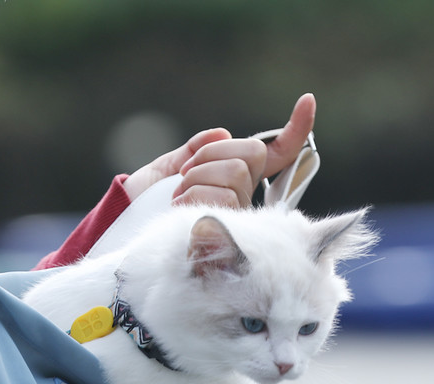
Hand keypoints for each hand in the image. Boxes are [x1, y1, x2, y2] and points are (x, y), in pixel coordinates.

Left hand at [122, 93, 316, 208]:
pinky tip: (179, 210)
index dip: (294, 129)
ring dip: (197, 179)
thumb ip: (197, 149)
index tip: (308, 101)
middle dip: (209, 158)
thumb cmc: (146, 198)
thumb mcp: (171, 166)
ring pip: (235, 175)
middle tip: (184, 176)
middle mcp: (243, 198)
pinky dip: (192, 196)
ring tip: (179, 196)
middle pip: (249, 157)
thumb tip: (222, 135)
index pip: (273, 153)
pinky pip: (220, 198)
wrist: (125, 220)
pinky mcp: (226, 232)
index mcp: (235, 178)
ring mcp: (237, 216)